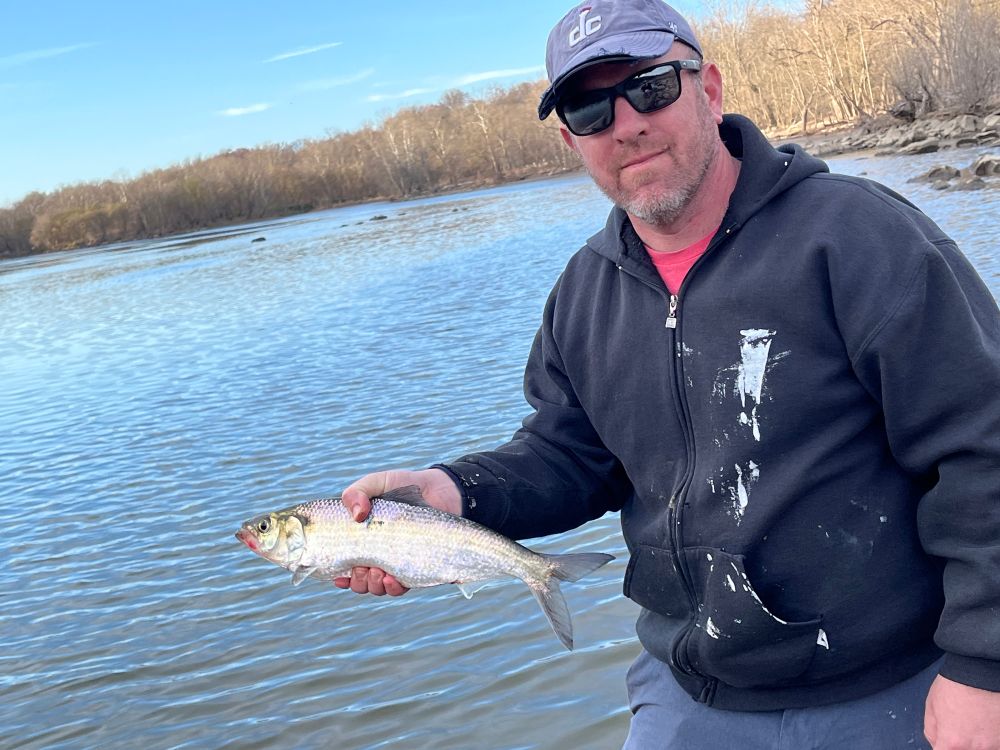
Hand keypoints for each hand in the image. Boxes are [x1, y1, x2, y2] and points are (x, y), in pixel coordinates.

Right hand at [333, 468, 461, 595]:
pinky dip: (392, 588)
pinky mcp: (414, 567)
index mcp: (361, 539)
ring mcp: (394, 562)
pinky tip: (390, 578)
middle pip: (358, 581)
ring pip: (376, 587)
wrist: (438, 490)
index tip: (336, 574)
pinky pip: (400, 587)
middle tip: (361, 567)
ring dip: (372, 585)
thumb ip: (357, 491)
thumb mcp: (375, 482)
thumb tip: (357, 515)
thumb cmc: (402, 485)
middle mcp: (375, 554)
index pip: (343, 563)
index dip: (337, 573)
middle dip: (356, 581)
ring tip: (376, 572)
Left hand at [925, 674, 999, 748]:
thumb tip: (937, 744)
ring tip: (977, 721)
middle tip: (962, 727)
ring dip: (978, 741)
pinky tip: (988, 722)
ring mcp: (994, 746)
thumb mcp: (932, 705)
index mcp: (952, 742)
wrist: (982, 672)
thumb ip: (932, 731)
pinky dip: (991, 738)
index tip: (946, 740)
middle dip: (960, 743)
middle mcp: (975, 749)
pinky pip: (994, 745)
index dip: (944, 746)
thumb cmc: (956, 685)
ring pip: (981, 749)